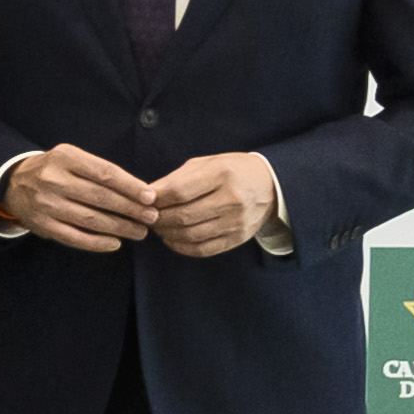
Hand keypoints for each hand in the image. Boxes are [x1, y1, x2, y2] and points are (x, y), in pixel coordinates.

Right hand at [0, 143, 156, 255]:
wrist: (13, 183)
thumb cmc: (53, 169)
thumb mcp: (72, 157)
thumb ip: (99, 171)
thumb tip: (139, 192)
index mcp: (65, 158)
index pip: (105, 173)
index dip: (131, 187)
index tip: (151, 197)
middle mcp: (53, 180)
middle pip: (100, 197)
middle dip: (131, 209)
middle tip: (151, 218)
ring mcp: (46, 204)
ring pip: (90, 219)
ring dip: (120, 227)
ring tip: (139, 232)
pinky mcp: (42, 225)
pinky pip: (74, 237)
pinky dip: (97, 243)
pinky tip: (114, 243)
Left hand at [146, 151, 281, 260]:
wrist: (270, 185)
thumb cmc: (232, 171)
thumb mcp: (205, 164)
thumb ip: (175, 179)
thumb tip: (146, 194)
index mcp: (222, 175)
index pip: (179, 192)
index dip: (156, 199)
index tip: (143, 200)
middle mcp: (232, 199)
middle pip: (183, 216)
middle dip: (158, 218)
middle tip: (147, 216)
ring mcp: (237, 221)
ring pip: (191, 234)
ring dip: (167, 233)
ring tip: (159, 226)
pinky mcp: (238, 238)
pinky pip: (203, 249)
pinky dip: (181, 247)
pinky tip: (172, 238)